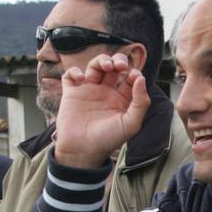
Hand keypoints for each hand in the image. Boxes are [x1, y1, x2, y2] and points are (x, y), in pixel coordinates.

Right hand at [54, 52, 150, 167]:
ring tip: (106, 66)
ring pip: (94, 66)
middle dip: (118, 61)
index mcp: (121, 99)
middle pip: (113, 67)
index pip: (130, 78)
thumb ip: (140, 102)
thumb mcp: (131, 124)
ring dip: (100, 61)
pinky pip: (71, 75)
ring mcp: (88, 91)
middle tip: (119, 65)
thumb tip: (141, 78)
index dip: (133, 72)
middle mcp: (106, 93)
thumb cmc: (108, 140)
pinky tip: (81, 80)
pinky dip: (74, 72)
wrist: (83, 151)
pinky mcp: (72, 93)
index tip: (133, 76)